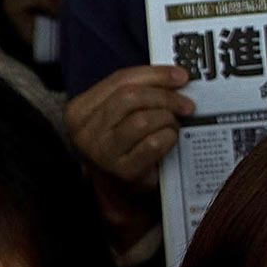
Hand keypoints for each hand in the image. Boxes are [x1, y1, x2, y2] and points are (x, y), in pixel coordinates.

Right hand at [67, 65, 192, 253]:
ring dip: (167, 119)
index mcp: (79, 110)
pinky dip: (169, 137)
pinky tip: (170, 140)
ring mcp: (100, 153)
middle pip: (131, 98)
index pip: (120, 79)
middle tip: (187, 104)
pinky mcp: (122, 171)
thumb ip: (139, 91)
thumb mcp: (122, 114)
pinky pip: (154, 144)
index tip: (182, 76)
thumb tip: (178, 75)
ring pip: (143, 120)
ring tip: (174, 125)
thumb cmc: (126, 144)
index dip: (156, 74)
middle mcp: (83, 131)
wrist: (123, 191)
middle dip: (166, 97)